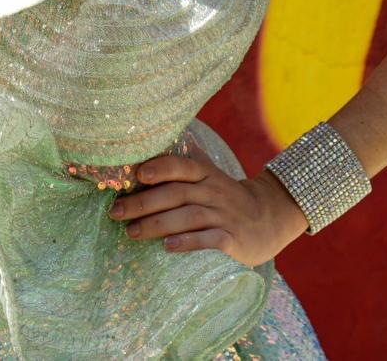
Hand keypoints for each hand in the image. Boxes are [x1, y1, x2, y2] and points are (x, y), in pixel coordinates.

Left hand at [107, 151, 307, 266]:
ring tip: (132, 233)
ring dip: (157, 224)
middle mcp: (215, 192)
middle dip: (143, 203)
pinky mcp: (233, 239)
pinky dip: (187, 242)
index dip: (160, 168)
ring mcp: (225, 216)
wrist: (271, 217)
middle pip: (177, 194)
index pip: (181, 166)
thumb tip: (158, 140)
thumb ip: (187, 162)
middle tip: (115, 213)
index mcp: (207, 174)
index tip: (136, 175)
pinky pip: (209, 239)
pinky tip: (167, 246)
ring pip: (189, 217)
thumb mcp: (212, 175)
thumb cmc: (229, 197)